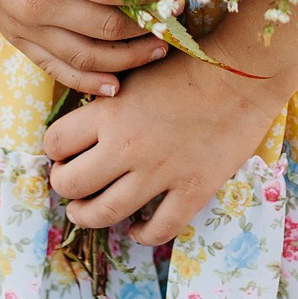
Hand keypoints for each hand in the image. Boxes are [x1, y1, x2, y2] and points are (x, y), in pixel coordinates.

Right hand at [0, 0, 168, 95]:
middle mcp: (39, 5)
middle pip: (108, 29)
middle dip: (148, 28)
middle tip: (177, 23)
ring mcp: (26, 27)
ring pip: (87, 56)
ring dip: (128, 59)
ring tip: (159, 52)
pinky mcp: (16, 38)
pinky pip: (56, 68)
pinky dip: (87, 79)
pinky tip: (115, 86)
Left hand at [41, 45, 294, 244]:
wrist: (243, 73)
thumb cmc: (189, 63)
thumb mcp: (135, 72)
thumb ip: (108, 100)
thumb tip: (85, 121)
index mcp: (110, 112)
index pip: (55, 142)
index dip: (54, 149)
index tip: (63, 151)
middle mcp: (127, 147)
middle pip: (71, 184)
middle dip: (64, 186)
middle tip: (70, 183)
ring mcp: (159, 173)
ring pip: (105, 213)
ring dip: (87, 216)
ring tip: (86, 212)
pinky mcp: (192, 190)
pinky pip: (158, 229)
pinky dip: (142, 234)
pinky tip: (138, 228)